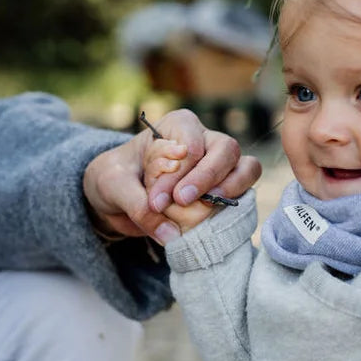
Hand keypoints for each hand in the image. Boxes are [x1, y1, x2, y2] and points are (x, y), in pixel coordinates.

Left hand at [82, 109, 260, 245]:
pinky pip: (244, 194)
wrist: (118, 195)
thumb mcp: (113, 186)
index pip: (191, 143)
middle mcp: (206, 140)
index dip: (179, 172)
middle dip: (207, 177)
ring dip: (232, 189)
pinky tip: (214, 221)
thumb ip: (137, 205)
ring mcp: (220, 166)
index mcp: (179, 126)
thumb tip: (171, 234)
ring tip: (209, 209)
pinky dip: (235, 207)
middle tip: (182, 201)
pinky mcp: (226, 191)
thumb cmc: (117, 178)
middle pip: (226, 150)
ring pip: (246, 168)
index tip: (158, 200)